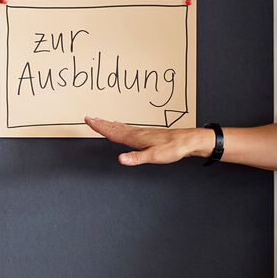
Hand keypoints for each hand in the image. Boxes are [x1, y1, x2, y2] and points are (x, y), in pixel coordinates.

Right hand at [84, 116, 203, 165]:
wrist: (187, 141)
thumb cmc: (173, 148)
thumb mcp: (154, 156)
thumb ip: (136, 158)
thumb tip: (120, 159)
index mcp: (135, 138)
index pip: (113, 132)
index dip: (100, 127)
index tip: (88, 120)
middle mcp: (136, 133)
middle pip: (114, 127)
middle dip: (101, 123)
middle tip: (89, 117)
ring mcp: (142, 132)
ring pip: (120, 127)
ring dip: (109, 124)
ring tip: (100, 120)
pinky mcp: (147, 134)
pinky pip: (127, 129)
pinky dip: (120, 127)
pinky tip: (121, 127)